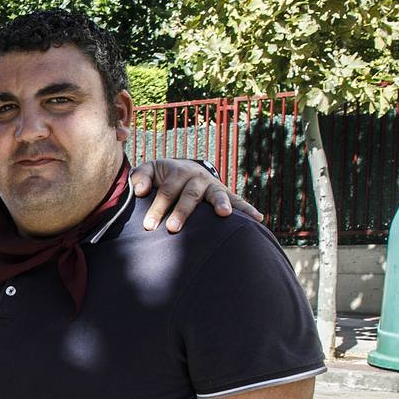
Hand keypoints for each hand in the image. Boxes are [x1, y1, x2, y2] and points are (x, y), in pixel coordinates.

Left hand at [134, 159, 258, 232]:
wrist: (180, 169)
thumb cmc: (159, 175)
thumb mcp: (148, 171)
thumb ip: (140, 177)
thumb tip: (140, 192)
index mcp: (178, 171)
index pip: (167, 191)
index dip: (158, 207)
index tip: (149, 225)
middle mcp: (198, 176)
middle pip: (190, 194)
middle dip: (181, 211)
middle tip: (172, 228)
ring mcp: (212, 185)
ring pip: (216, 194)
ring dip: (221, 204)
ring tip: (224, 215)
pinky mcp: (224, 194)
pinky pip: (237, 200)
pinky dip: (247, 209)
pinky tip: (258, 219)